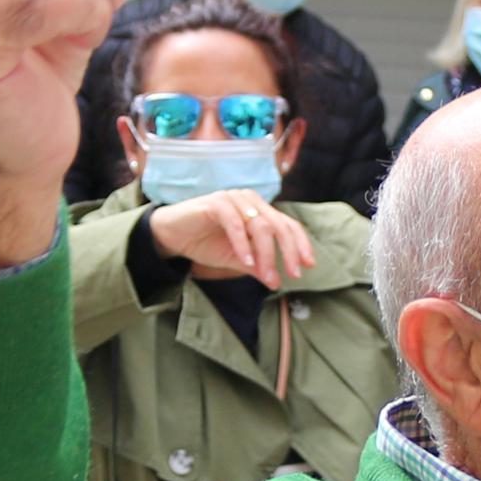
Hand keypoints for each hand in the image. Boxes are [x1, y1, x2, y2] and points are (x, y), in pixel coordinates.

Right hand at [149, 189, 318, 285]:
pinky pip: (235, 223)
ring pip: (260, 226)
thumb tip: (277, 281)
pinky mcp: (216, 202)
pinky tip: (245, 262)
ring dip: (266, 254)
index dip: (300, 245)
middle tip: (293, 276)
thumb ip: (257, 266)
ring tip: (267, 276)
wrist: (171, 235)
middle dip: (288, 253)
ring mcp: (233, 199)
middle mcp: (250, 201)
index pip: (288, 225)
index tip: (309, 266)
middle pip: (279, 226)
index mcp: (259, 211)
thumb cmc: (205, 243)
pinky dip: (243, 244)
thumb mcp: (237, 259)